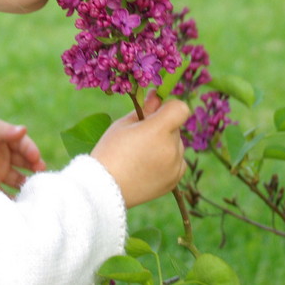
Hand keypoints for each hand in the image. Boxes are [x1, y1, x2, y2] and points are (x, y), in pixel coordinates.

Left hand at [0, 118, 46, 192]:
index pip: (23, 145)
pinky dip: (11, 199)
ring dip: (24, 184)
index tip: (36, 159)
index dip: (31, 151)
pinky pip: (3, 194)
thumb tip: (23, 130)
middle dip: (33, 168)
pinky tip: (18, 203)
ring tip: (32, 191)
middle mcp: (4, 158)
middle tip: (40, 174)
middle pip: (23, 164)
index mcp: (5, 142)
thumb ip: (4, 130)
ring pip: (16, 180)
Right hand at [91, 91, 189, 208]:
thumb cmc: (110, 151)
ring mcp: (174, 166)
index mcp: (158, 130)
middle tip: (140, 138)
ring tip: (141, 156)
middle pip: (175, 127)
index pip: (180, 108)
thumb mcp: (123, 124)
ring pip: (176, 144)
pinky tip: (148, 166)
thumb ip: (145, 109)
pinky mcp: (174, 180)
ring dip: (165, 144)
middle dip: (162, 127)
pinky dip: (168, 161)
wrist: (104, 189)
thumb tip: (157, 96)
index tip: (156, 112)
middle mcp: (171, 148)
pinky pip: (177, 162)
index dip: (169, 107)